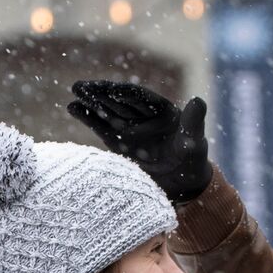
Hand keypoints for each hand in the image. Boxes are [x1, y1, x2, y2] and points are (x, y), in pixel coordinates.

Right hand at [67, 81, 211, 203]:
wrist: (184, 186)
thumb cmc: (193, 163)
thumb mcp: (194, 144)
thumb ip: (193, 124)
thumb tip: (198, 100)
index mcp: (161, 111)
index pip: (138, 98)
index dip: (122, 93)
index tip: (106, 89)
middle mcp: (144, 117)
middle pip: (119, 101)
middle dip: (100, 93)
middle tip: (79, 85)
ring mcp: (131, 129)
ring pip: (108, 112)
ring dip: (91, 102)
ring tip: (74, 92)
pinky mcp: (120, 143)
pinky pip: (102, 128)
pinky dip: (89, 119)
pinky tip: (73, 108)